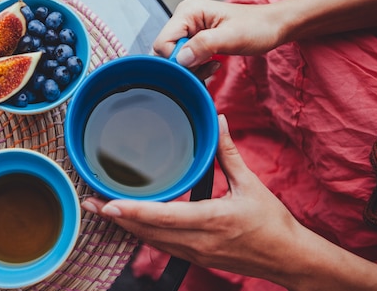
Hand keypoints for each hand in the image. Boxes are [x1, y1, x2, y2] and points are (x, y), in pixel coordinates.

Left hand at [81, 115, 303, 281]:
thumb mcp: (250, 183)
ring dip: (125, 227)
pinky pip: (162, 246)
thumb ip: (228, 151)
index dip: (133, 212)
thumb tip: (218, 119)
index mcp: (212, 220)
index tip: (107, 203)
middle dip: (116, 218)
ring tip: (100, 211)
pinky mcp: (196, 257)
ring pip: (151, 242)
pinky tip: (129, 223)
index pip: (164, 217)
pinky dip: (142, 234)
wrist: (288, 258)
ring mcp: (196, 253)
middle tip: (88, 202)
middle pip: (148, 232)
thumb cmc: (271, 222)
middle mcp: (199, 241)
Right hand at [152, 0, 283, 71]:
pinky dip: (197, 67)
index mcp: (188, 11)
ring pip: (175, 58)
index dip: (176, 60)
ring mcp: (189, 28)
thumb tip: (181, 59)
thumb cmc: (258, 26)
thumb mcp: (232, 37)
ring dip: (192, 68)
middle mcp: (184, 18)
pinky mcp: (195, 39)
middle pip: (166, 52)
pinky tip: (213, 63)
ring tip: (213, 64)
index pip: (162, 43)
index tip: (197, 65)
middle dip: (184, 66)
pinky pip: (186, 58)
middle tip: (207, 66)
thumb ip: (204, 45)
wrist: (273, 26)